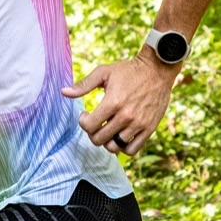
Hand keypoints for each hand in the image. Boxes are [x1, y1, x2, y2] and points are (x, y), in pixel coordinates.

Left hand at [62, 54, 177, 154]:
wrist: (157, 70)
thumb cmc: (128, 70)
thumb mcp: (104, 73)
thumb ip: (83, 85)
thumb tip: (63, 92)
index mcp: (112, 102)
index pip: (89, 126)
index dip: (83, 122)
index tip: (86, 115)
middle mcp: (126, 116)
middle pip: (99, 140)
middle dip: (92, 133)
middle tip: (96, 123)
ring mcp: (138, 124)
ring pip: (114, 147)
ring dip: (107, 141)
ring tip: (108, 129)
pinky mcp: (149, 129)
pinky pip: (132, 150)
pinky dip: (123, 147)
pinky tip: (120, 135)